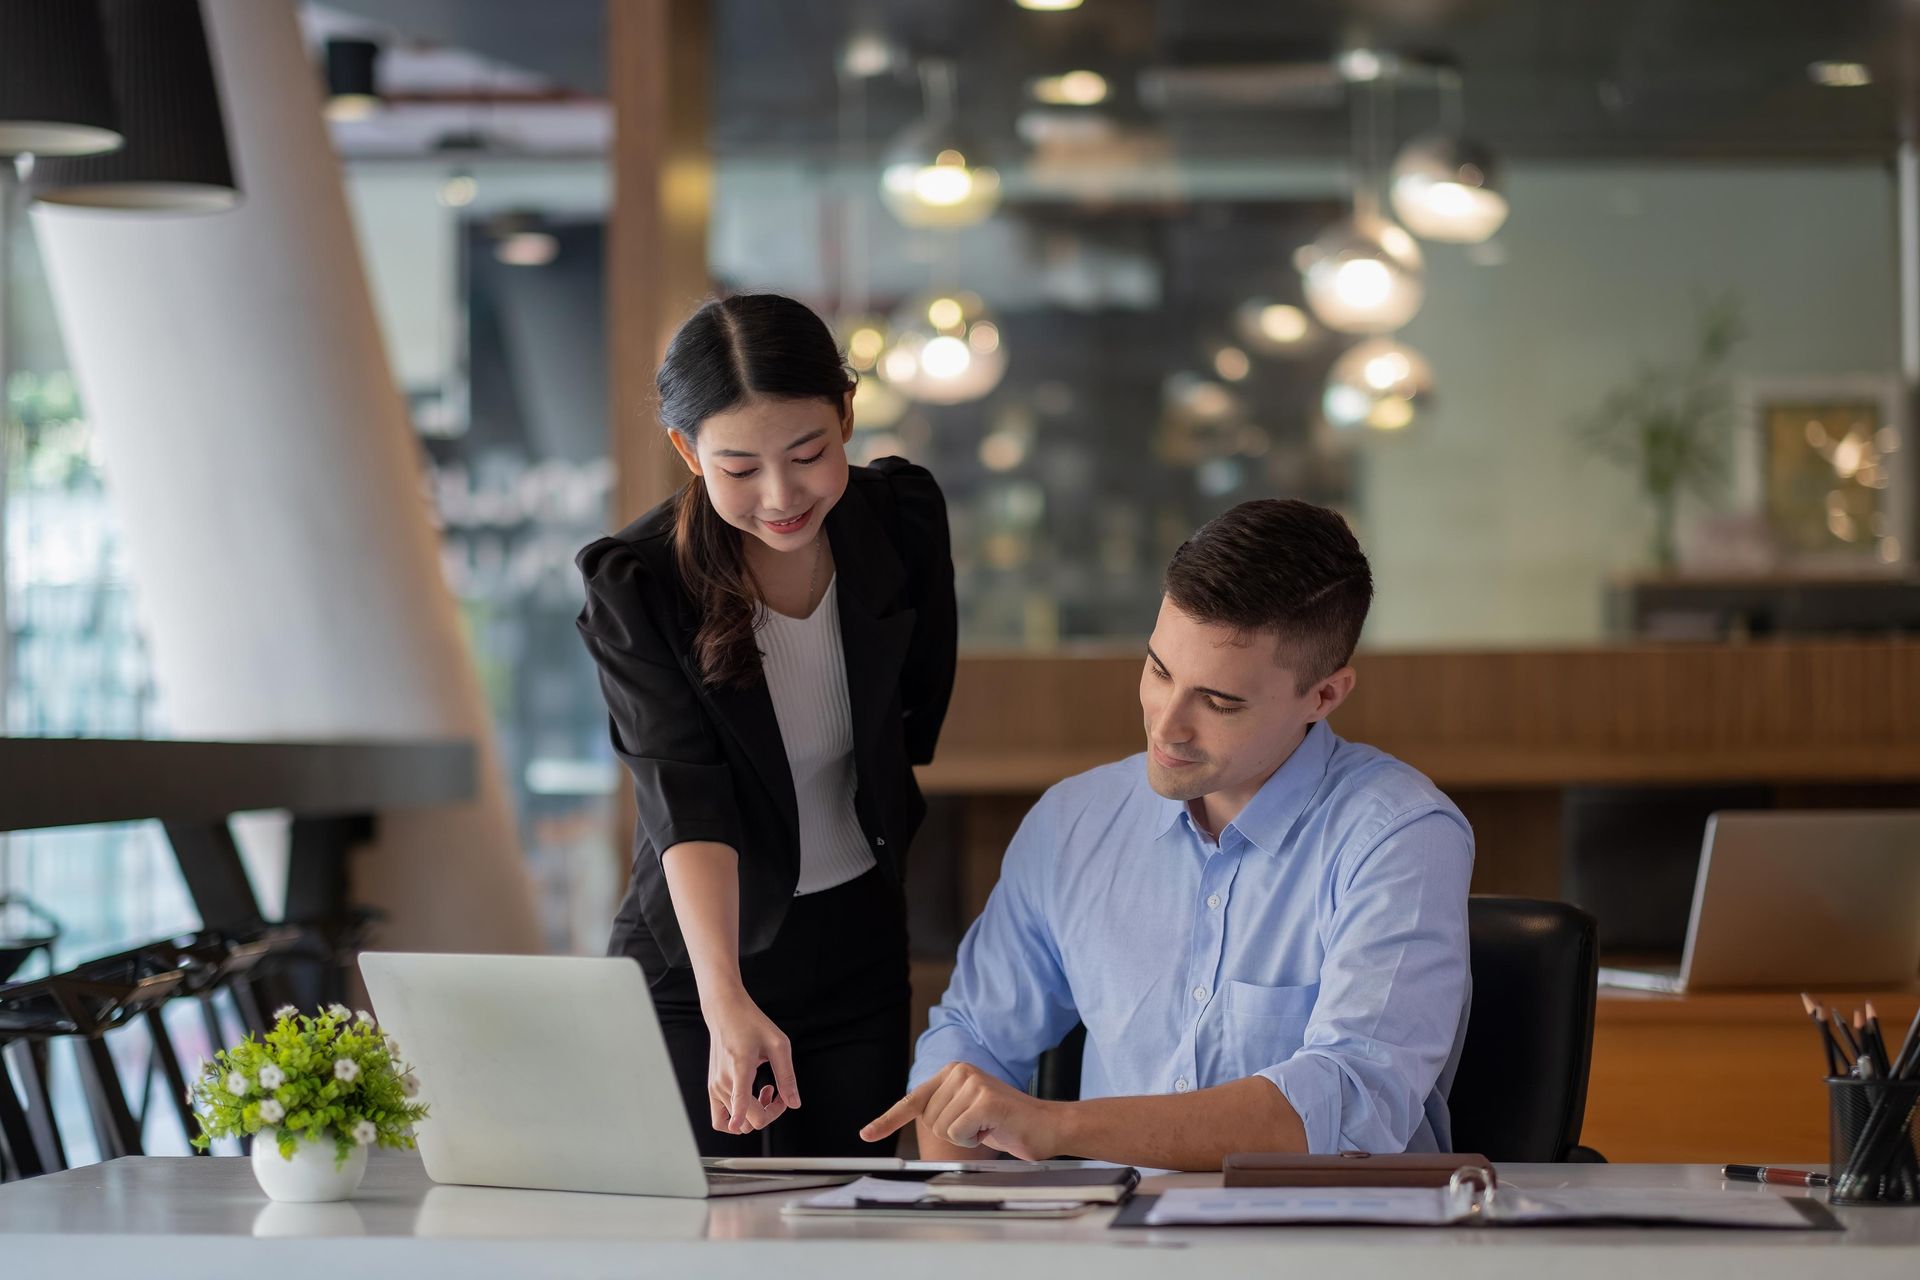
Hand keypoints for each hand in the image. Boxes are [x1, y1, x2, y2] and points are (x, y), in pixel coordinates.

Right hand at [702, 988, 799, 1134]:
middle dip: (770, 1113)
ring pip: (738, 1124)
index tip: (738, 1125)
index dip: (739, 1114)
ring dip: (756, 1114)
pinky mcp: (712, 1089)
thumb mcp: (778, 1045)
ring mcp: (715, 1087)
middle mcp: (724, 1080)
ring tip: (764, 1092)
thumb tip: (794, 1104)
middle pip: (749, 1120)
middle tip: (778, 1092)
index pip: (738, 1097)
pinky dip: (736, 1120)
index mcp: (741, 1065)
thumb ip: (786, 1076)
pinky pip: (719, 1121)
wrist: (725, 1012)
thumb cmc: (752, 1024)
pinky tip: (748, 1103)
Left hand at [860, 1062, 1061, 1160]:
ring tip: (988, 1126)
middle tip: (980, 1126)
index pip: (912, 1100)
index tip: (866, 1134)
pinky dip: (974, 1140)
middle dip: (952, 1133)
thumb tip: (916, 1124)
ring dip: (965, 1137)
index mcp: (952, 1072)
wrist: (1047, 1126)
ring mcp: (972, 1082)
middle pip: (927, 1121)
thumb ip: (943, 1110)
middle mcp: (959, 1071)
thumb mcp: (968, 1113)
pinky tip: (993, 1128)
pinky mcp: (983, 1099)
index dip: (887, 1120)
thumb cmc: (1007, 1124)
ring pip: (941, 1129)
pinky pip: (958, 1134)